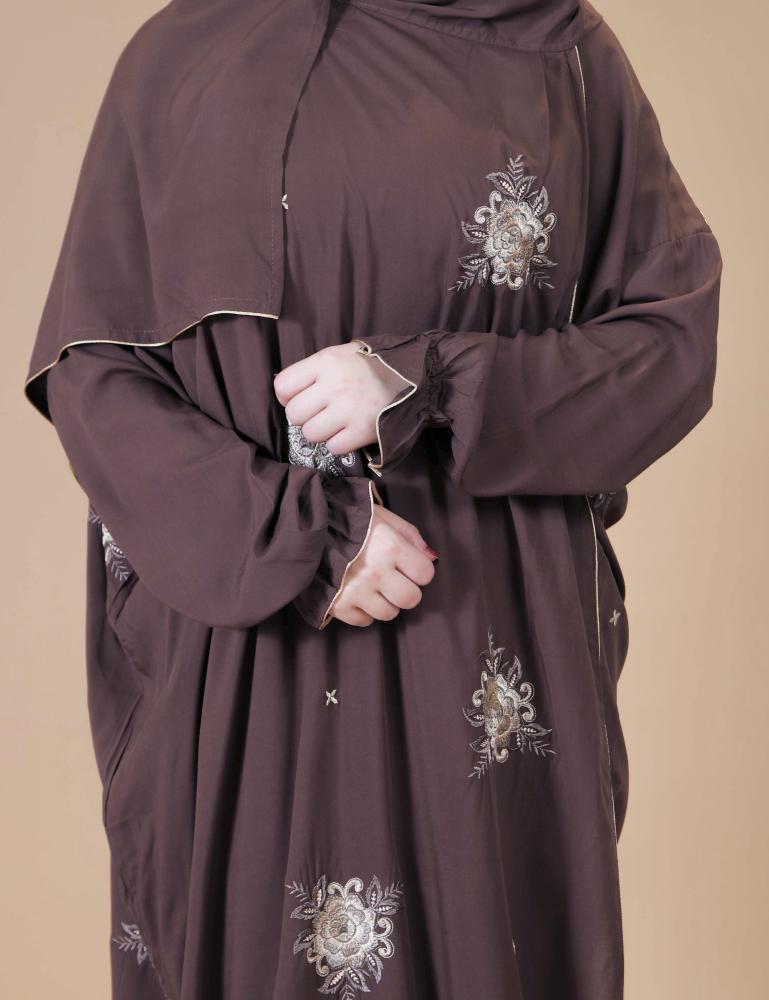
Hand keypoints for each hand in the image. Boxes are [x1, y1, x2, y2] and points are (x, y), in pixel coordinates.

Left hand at [273, 342, 410, 454]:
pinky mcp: (363, 431)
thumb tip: (288, 390)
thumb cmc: (374, 365)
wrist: (416, 376)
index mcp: (325, 362)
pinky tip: (347, 433)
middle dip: (304, 416)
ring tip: (334, 424)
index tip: (297, 399)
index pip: (283, 386)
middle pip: (294, 414)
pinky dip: (338, 443)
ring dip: (320, 432)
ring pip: (311, 433)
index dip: (286, 397)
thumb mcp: (342, 354)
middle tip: (319, 413)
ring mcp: (349, 410)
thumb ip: (314, 370)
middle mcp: (334, 385)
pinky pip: (333, 447)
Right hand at [330, 505, 437, 626]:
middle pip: (411, 599)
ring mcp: (356, 591)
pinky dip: (363, 611)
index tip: (407, 565)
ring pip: (388, 613)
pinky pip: (364, 621)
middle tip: (393, 579)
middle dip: (405, 590)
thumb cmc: (347, 520)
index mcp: (390, 546)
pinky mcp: (338, 605)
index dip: (418, 569)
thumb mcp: (382, 516)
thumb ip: (410, 535)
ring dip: (384, 602)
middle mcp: (375, 572)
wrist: (305, 530)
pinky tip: (357, 594)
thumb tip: (431, 558)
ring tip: (372, 586)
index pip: (425, 573)